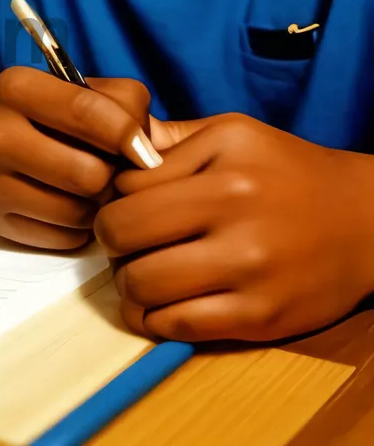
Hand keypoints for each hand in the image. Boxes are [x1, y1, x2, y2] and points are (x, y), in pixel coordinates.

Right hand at [0, 67, 160, 249]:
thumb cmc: (38, 114)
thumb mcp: (70, 90)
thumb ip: (122, 107)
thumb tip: (162, 153)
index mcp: (16, 86)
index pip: (90, 112)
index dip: (131, 135)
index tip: (146, 150)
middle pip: (90, 173)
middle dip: (112, 176)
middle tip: (110, 169)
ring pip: (80, 212)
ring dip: (97, 204)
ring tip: (89, 187)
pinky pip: (66, 238)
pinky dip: (78, 227)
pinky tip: (65, 204)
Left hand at [97, 113, 373, 341]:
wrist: (365, 220)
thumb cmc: (287, 170)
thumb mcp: (231, 133)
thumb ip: (170, 139)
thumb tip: (112, 149)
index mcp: (222, 168)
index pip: (126, 187)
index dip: (113, 196)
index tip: (122, 204)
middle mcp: (235, 217)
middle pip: (124, 234)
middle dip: (110, 240)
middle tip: (123, 242)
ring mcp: (249, 271)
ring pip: (144, 285)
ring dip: (128, 284)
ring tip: (140, 273)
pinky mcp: (261, 318)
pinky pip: (179, 326)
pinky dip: (155, 319)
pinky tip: (160, 304)